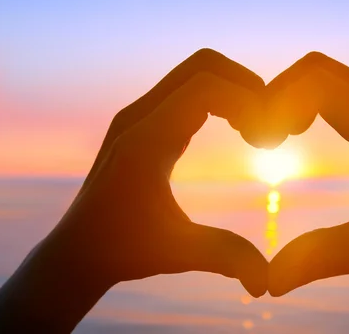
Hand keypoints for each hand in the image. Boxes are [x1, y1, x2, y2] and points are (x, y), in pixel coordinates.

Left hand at [0, 49, 268, 331]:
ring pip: (197, 72)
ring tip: (255, 131)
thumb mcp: (178, 253)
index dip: (248, 100)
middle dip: (247, 85)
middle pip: (204, 65)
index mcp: (147, 140)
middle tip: (269, 125)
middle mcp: (139, 116)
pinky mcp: (144, 120)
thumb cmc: (123, 250)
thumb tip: (266, 283)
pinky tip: (236, 129)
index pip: (206, 86)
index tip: (268, 138)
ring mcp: (139, 114)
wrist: (79, 250)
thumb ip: (225, 258)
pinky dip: (221, 97)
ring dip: (234, 90)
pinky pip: (189, 88)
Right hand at [265, 52, 348, 294]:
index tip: (264, 144)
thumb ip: (317, 259)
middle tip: (264, 139)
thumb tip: (269, 284)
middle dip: (278, 95)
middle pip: (315, 68)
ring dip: (293, 98)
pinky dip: (309, 103)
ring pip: (327, 76)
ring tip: (277, 138)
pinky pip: (338, 91)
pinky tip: (299, 134)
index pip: (313, 80)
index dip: (276, 102)